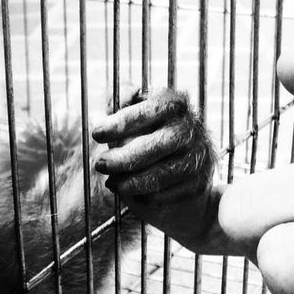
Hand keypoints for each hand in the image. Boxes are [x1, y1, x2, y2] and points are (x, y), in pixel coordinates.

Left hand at [92, 87, 220, 252]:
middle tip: (100, 164)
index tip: (97, 133)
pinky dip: (145, 196)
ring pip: (164, 173)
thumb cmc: (142, 137)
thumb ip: (120, 104)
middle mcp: (190, 128)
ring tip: (111, 182)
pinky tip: (130, 192)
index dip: (124, 121)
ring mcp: (197, 156)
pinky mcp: (197, 183)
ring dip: (132, 181)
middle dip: (125, 157)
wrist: (172, 171)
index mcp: (173, 104)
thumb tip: (116, 97)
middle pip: (160, 144)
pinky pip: (170, 193)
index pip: (154, 108)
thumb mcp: (128, 115)